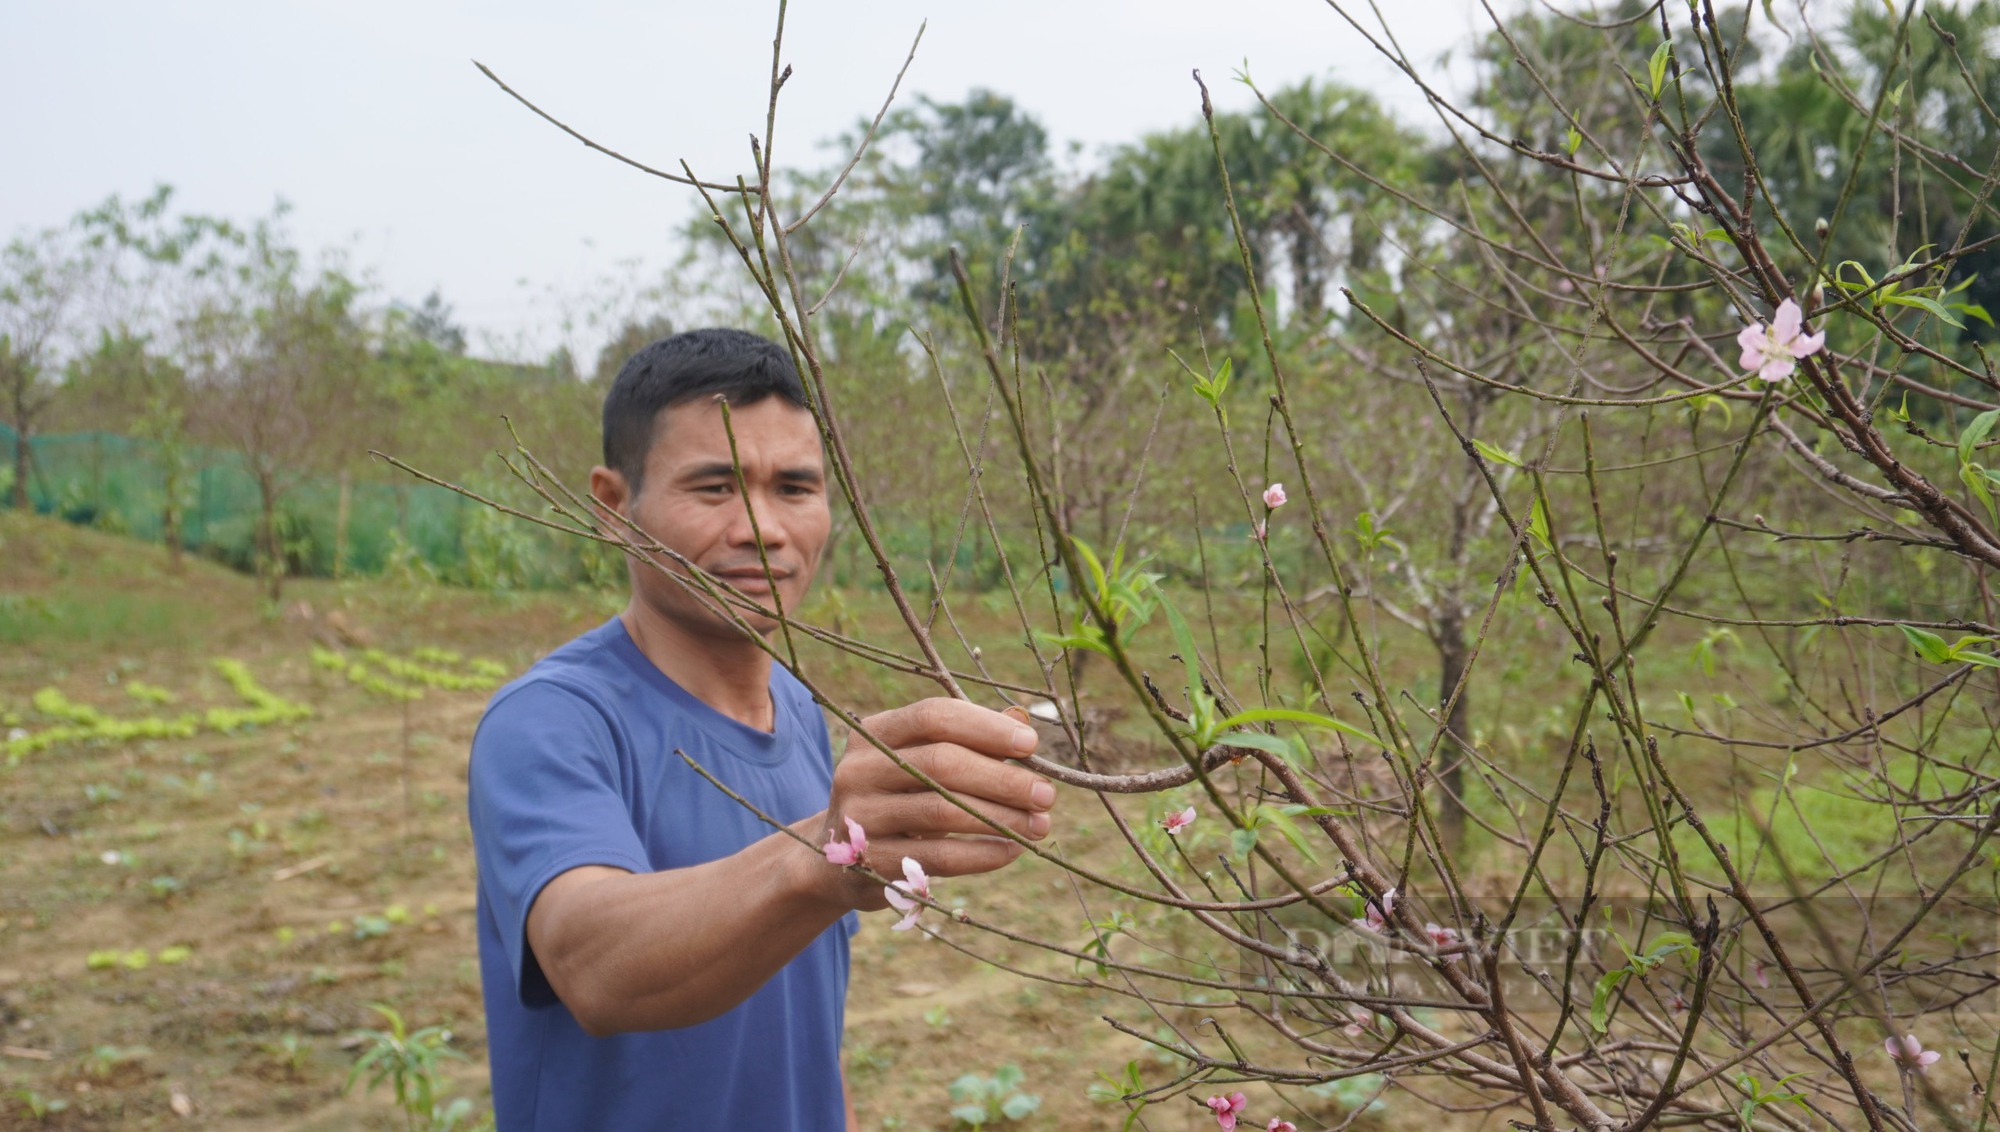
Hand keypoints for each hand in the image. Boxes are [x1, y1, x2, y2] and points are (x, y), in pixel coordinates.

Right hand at [822, 698, 1055, 907]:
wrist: (837, 863)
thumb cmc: (899, 799)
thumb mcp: (923, 763)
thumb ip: (970, 742)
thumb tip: (1023, 724)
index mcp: (874, 733)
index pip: (933, 716)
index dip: (985, 727)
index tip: (1031, 744)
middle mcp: (859, 769)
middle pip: (941, 763)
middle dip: (1002, 778)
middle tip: (1046, 793)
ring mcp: (860, 817)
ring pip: (941, 810)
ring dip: (1001, 818)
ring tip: (1039, 824)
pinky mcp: (870, 863)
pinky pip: (937, 857)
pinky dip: (983, 854)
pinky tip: (1012, 850)